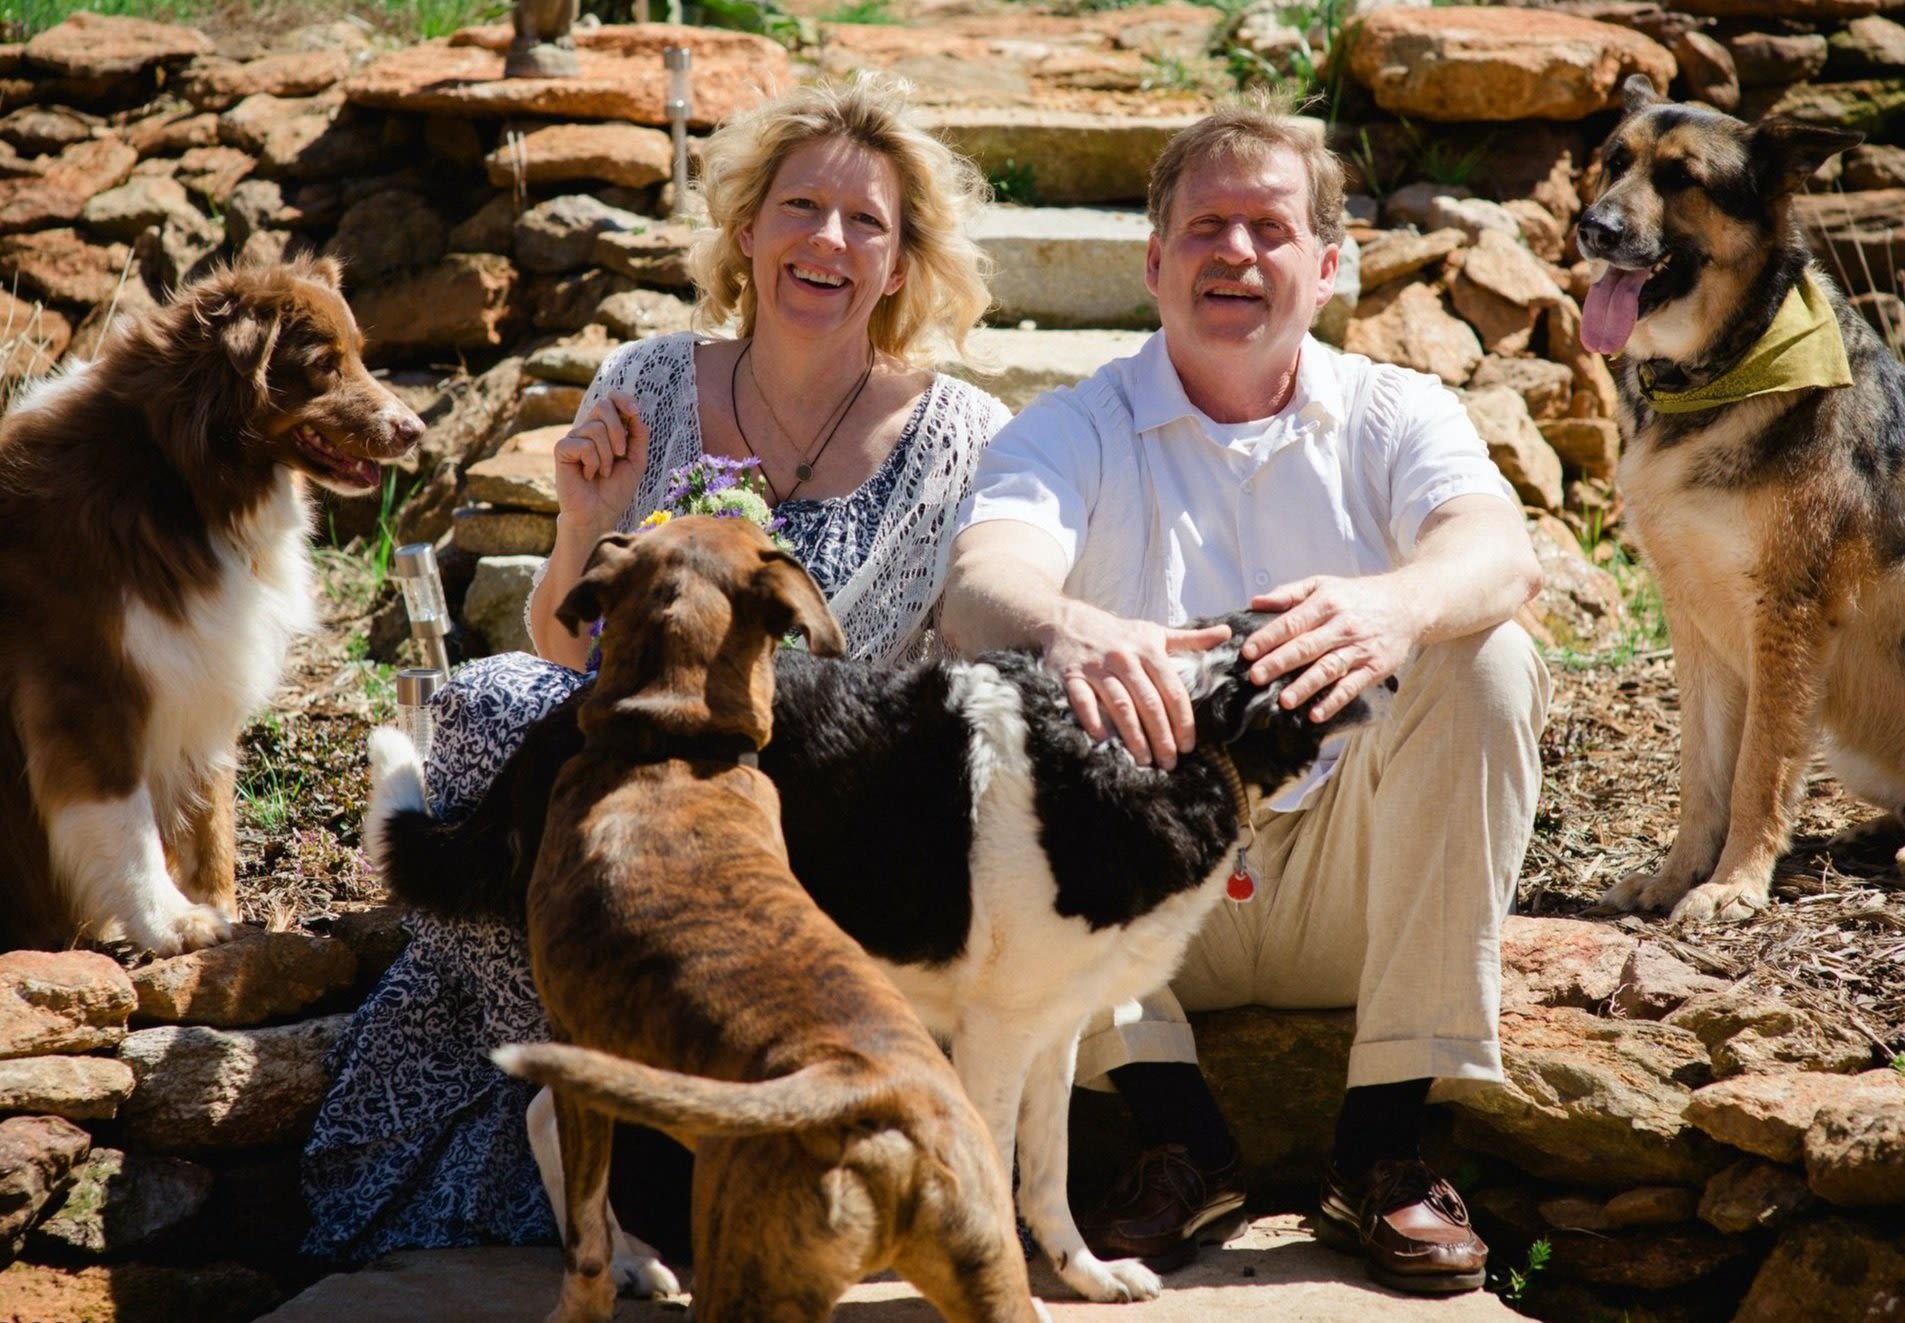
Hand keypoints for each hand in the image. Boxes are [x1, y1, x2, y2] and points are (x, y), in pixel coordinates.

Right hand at [553, 395, 646, 535]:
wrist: (598, 514)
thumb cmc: (616, 490)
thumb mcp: (637, 461)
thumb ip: (639, 436)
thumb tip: (636, 413)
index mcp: (607, 429)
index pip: (612, 400)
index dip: (623, 399)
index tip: (635, 411)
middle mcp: (588, 429)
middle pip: (603, 406)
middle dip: (618, 430)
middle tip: (621, 454)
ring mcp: (574, 438)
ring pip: (596, 428)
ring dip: (607, 455)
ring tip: (603, 472)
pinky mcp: (562, 449)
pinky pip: (584, 444)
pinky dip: (593, 462)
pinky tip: (588, 475)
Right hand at [1044, 605, 1231, 769]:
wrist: (1068, 620)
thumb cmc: (1117, 633)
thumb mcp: (1154, 632)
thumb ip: (1190, 638)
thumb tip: (1227, 632)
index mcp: (1148, 650)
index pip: (1172, 690)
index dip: (1182, 721)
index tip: (1188, 746)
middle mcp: (1124, 658)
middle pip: (1149, 702)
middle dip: (1162, 736)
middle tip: (1170, 762)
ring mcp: (1096, 667)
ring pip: (1120, 705)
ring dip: (1133, 735)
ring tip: (1144, 761)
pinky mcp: (1071, 675)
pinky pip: (1082, 700)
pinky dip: (1092, 719)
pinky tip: (1103, 739)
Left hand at [1243, 575, 1420, 721]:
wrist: (1407, 604)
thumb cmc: (1356, 596)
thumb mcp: (1323, 584)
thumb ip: (1289, 593)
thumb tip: (1255, 602)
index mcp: (1326, 603)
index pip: (1293, 622)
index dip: (1269, 637)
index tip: (1248, 651)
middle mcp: (1342, 626)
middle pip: (1307, 646)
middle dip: (1280, 662)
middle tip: (1256, 676)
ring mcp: (1359, 648)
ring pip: (1328, 669)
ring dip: (1305, 686)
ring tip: (1283, 700)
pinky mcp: (1374, 668)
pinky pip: (1351, 687)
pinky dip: (1334, 701)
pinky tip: (1316, 714)